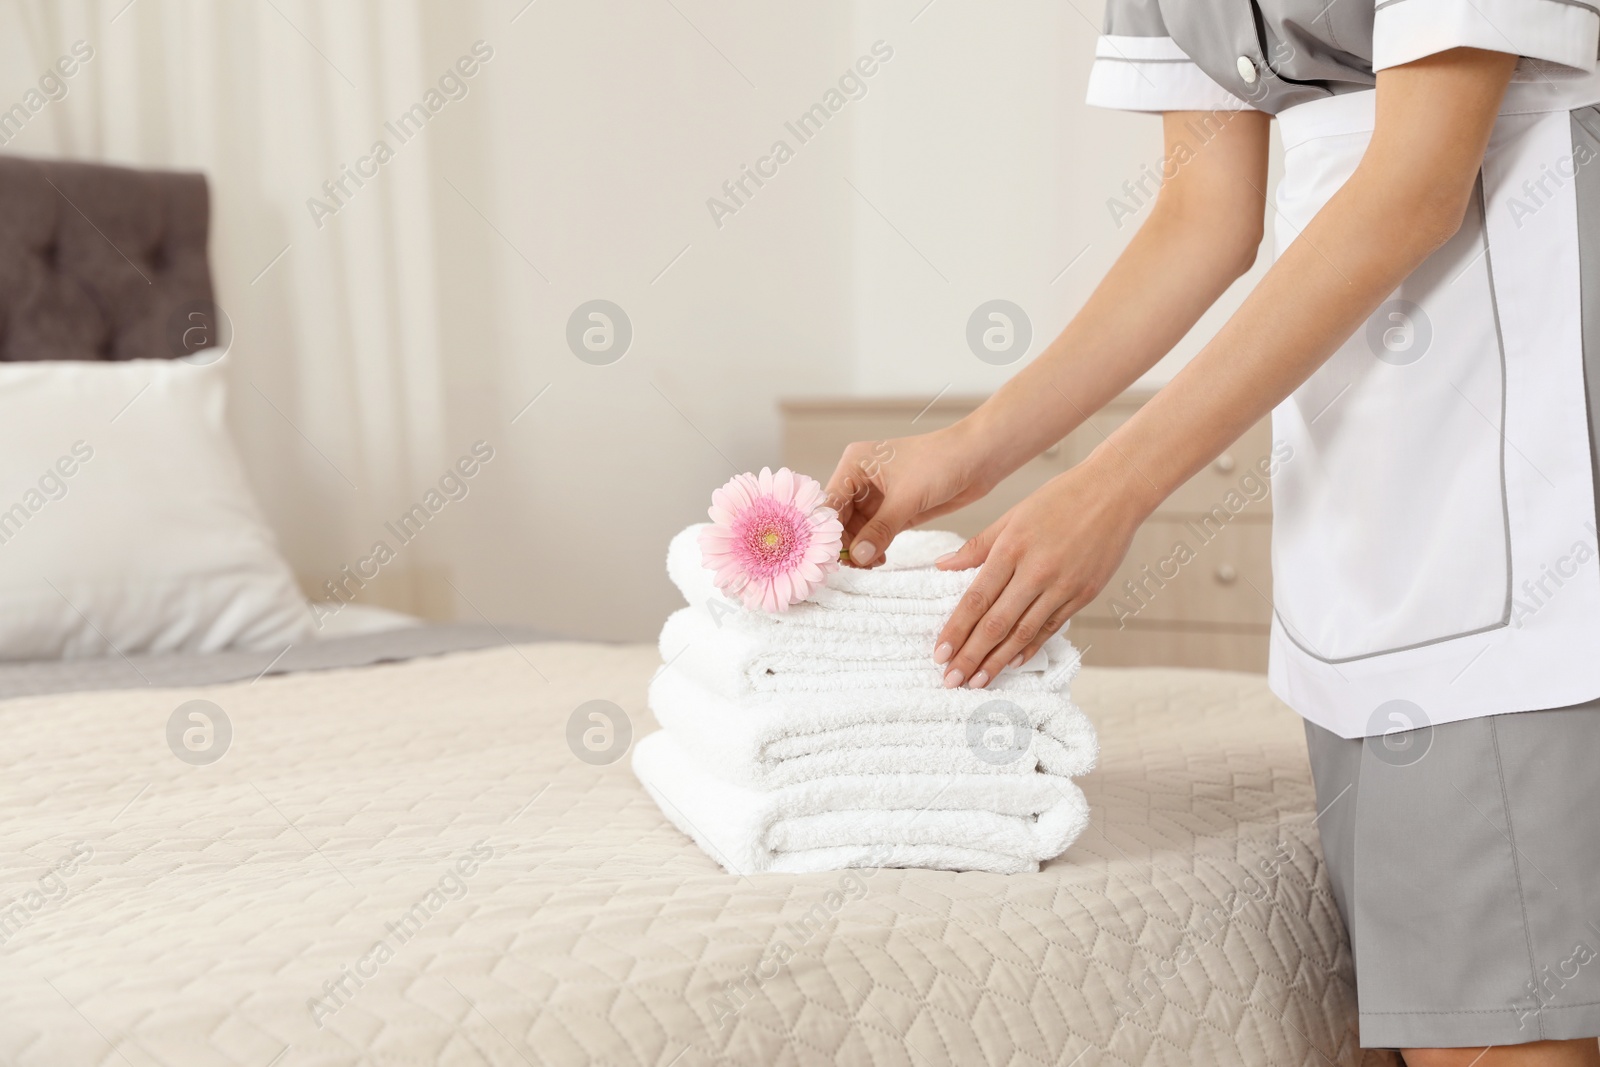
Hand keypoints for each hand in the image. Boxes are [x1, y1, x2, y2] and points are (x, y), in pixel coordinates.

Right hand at [824, 424, 995, 566]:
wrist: (978, 459)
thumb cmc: (941, 463)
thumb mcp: (907, 498)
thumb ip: (880, 529)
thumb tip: (857, 557)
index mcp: (854, 465)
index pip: (830, 503)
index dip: (827, 532)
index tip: (827, 558)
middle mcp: (860, 479)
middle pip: (840, 519)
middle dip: (844, 544)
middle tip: (848, 570)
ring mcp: (877, 496)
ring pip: (857, 530)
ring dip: (859, 550)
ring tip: (866, 567)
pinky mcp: (894, 509)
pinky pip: (875, 534)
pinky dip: (873, 548)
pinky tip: (877, 561)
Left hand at [931, 457, 1148, 687]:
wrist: (1115, 491)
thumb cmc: (1060, 498)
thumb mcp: (1012, 516)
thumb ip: (978, 546)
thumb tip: (942, 567)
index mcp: (1012, 548)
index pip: (976, 599)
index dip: (956, 630)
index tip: (939, 654)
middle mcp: (1036, 571)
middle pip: (997, 623)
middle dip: (971, 656)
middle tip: (951, 680)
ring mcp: (1063, 586)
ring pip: (1023, 632)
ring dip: (998, 661)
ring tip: (977, 682)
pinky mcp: (1083, 594)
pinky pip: (1051, 628)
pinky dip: (1031, 648)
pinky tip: (1013, 663)